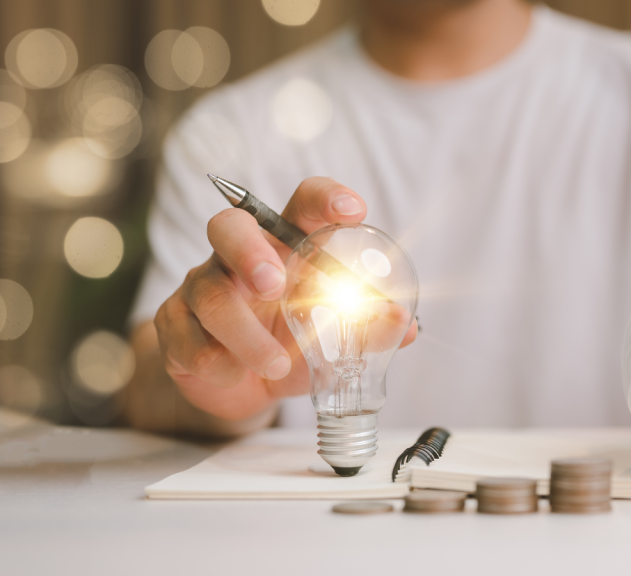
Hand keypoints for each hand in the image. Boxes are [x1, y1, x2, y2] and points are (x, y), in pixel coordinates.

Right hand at [153, 178, 417, 420]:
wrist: (240, 385)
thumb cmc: (294, 343)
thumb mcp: (337, 339)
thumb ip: (370, 330)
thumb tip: (404, 325)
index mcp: (286, 245)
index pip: (303, 204)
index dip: (326, 199)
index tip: (353, 211)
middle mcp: (240, 256)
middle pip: (229, 227)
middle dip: (250, 253)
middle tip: (274, 285)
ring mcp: (201, 287)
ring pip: (211, 295)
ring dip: (247, 336)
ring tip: (278, 365)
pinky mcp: (174, 325)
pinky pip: (189, 341)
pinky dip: (221, 364)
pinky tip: (236, 375)